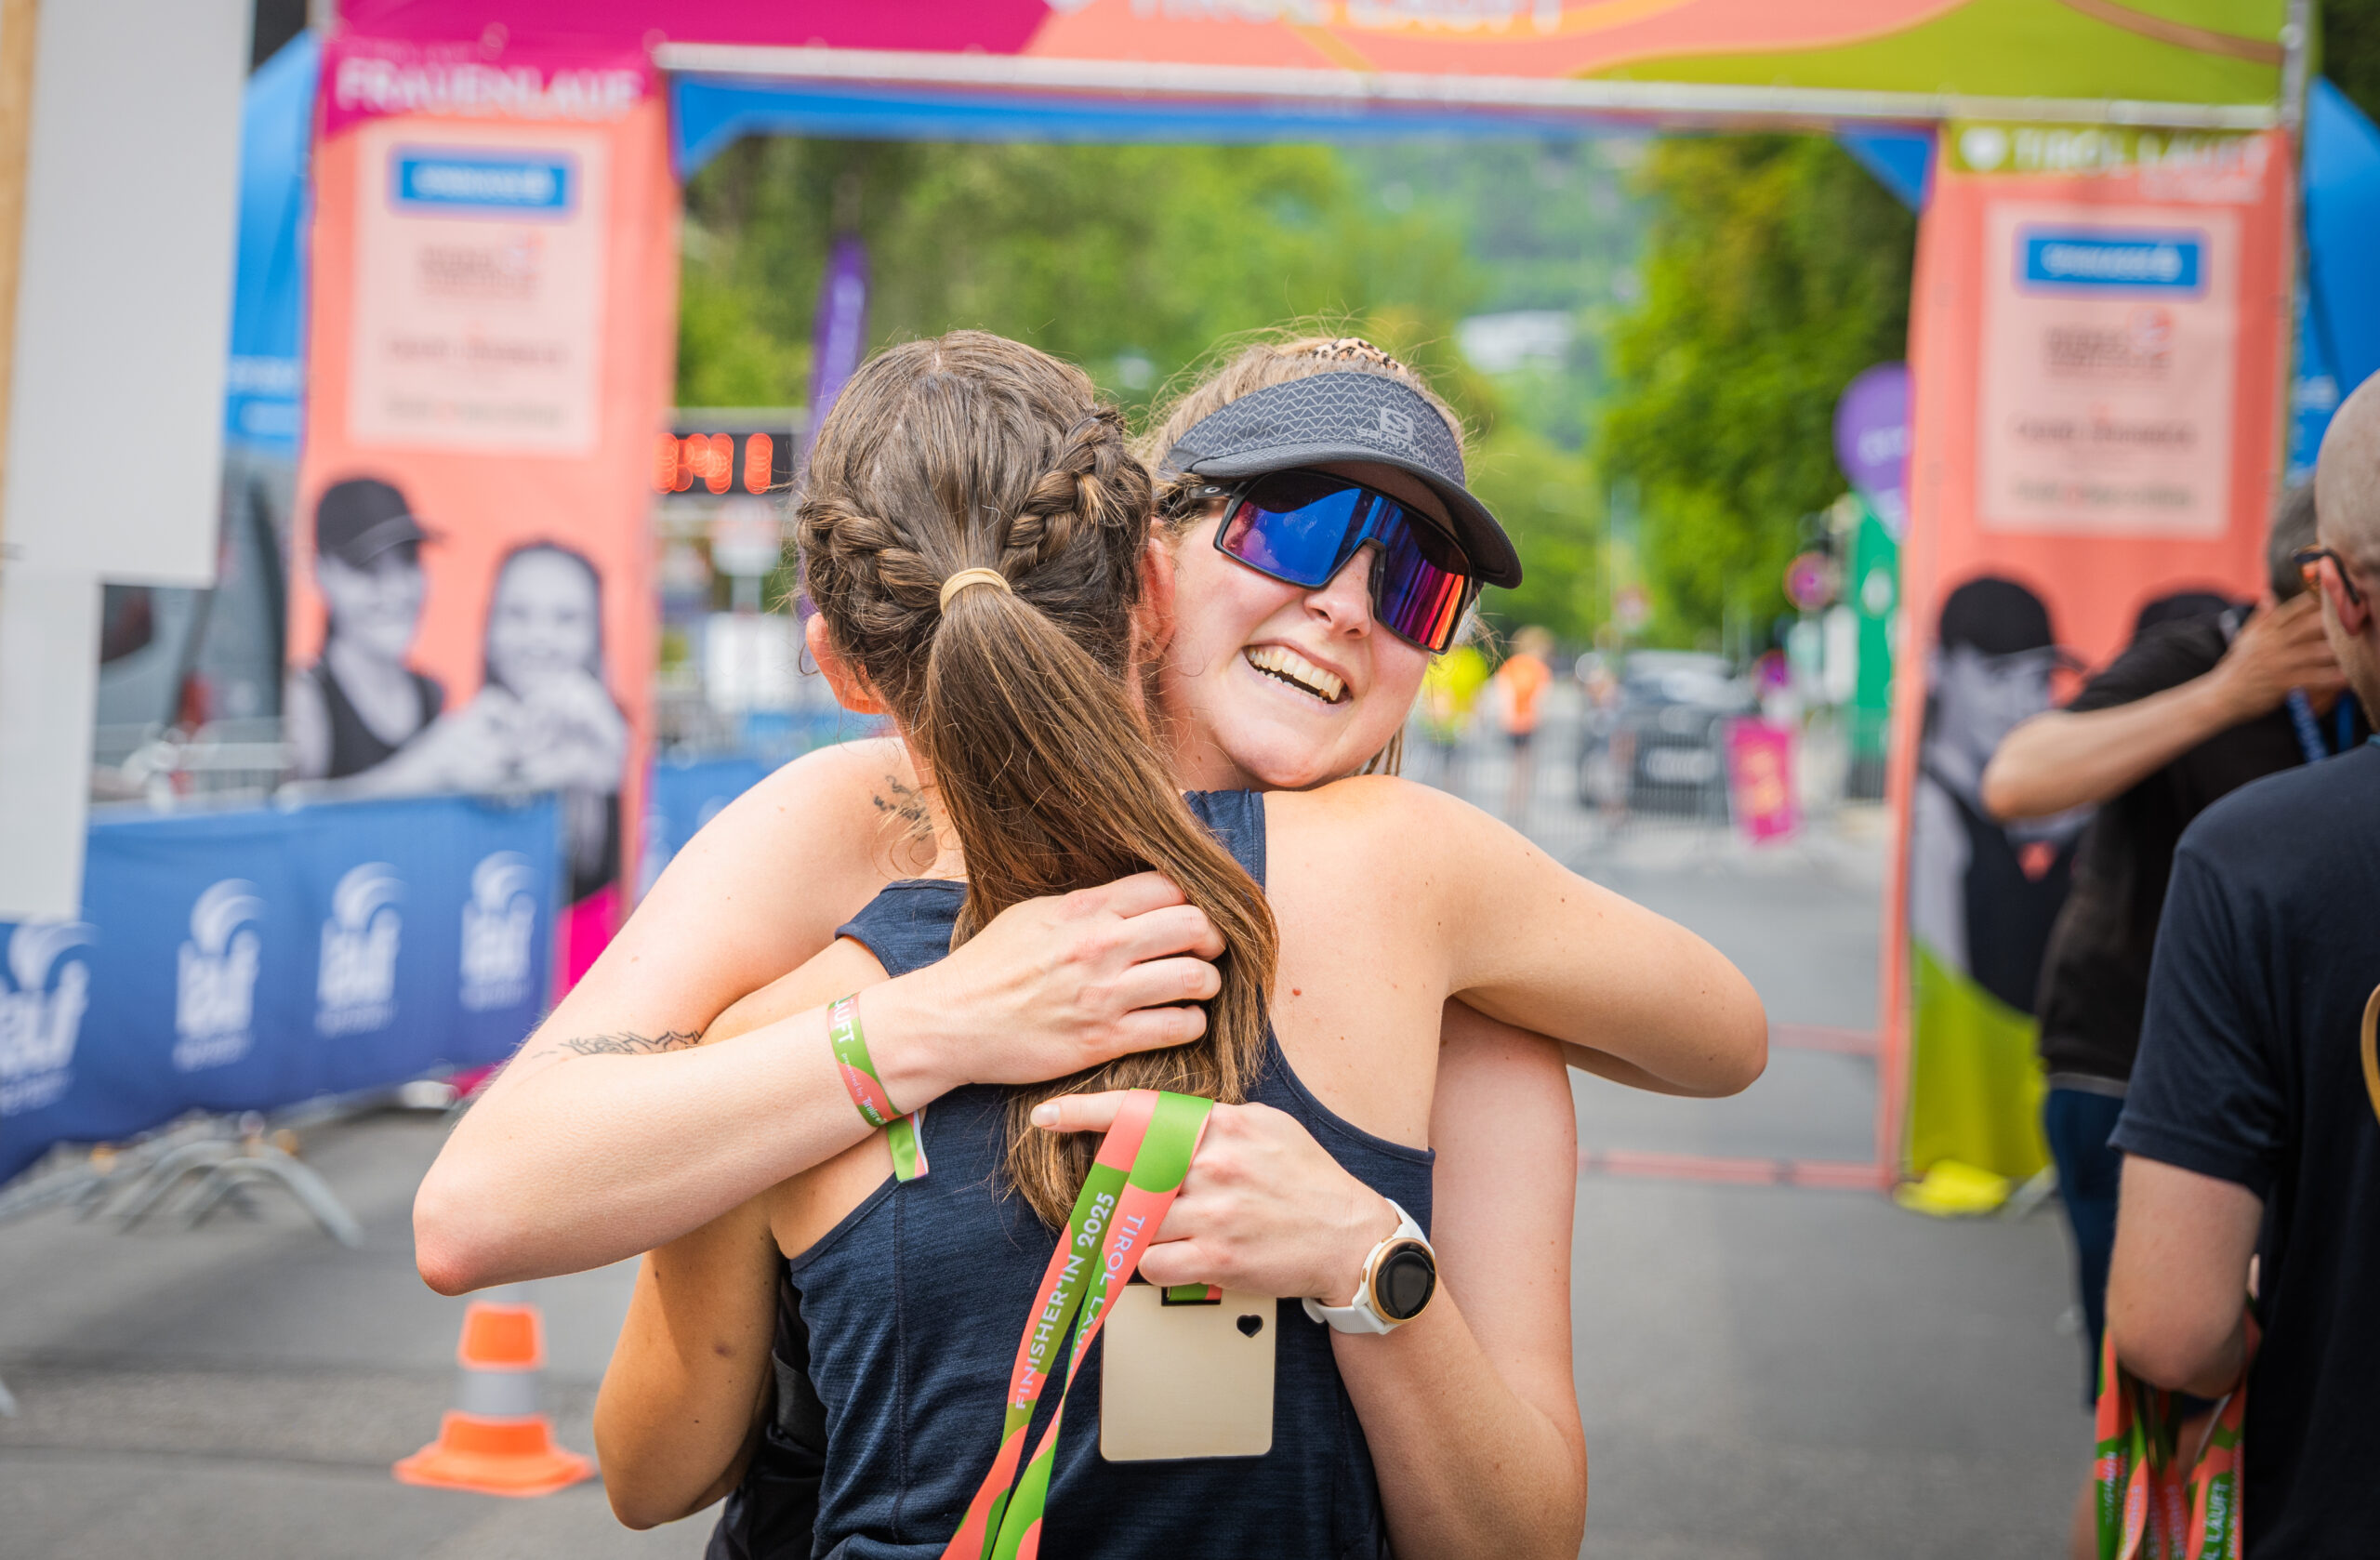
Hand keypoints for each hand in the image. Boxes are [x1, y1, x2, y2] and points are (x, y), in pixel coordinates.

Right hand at [864, 873, 1223, 1105]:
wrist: (950, 1022)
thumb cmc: (990, 966)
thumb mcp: (1035, 914)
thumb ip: (1088, 904)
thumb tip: (1134, 895)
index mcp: (1085, 908)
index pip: (1169, 886)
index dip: (1192, 898)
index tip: (1191, 913)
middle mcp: (1101, 946)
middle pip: (1194, 926)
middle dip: (1213, 937)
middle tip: (1208, 949)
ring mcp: (1105, 995)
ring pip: (1196, 978)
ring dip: (1208, 983)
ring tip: (1198, 987)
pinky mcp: (1105, 1040)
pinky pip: (1177, 1028)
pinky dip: (1190, 1023)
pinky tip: (1179, 1020)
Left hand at [1031, 1092, 1398, 1304]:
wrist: (1350, 1239)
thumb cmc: (1307, 1181)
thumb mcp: (1269, 1127)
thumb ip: (1216, 1120)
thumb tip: (1163, 1122)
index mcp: (1225, 1125)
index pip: (1143, 1111)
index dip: (1085, 1112)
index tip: (1047, 1115)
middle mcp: (1215, 1165)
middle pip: (1130, 1171)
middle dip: (1113, 1185)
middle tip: (1113, 1194)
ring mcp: (1213, 1214)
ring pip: (1136, 1219)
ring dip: (1136, 1228)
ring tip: (1162, 1230)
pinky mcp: (1215, 1260)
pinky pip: (1151, 1262)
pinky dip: (1152, 1262)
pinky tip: (1176, 1256)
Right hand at [2208, 595, 2348, 720]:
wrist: (2220, 696)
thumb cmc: (2236, 668)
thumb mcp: (2245, 638)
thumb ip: (2261, 617)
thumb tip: (2270, 595)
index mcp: (2266, 631)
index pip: (2293, 610)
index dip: (2315, 602)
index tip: (2335, 596)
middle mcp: (2272, 644)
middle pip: (2308, 627)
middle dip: (2333, 622)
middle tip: (2355, 620)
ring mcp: (2277, 663)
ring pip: (2313, 652)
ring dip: (2337, 651)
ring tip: (2358, 649)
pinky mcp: (2281, 682)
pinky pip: (2311, 678)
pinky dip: (2330, 678)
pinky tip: (2346, 677)